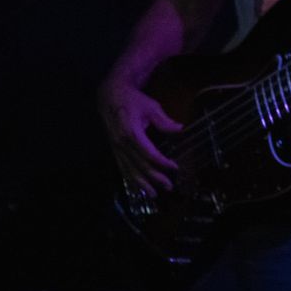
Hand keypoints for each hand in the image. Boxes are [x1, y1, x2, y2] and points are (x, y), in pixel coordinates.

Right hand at [97, 77, 181, 195]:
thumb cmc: (132, 101)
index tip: (174, 167)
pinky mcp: (114, 150)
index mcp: (131, 133)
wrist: (110, 96)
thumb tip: (179, 128)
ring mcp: (116, 148)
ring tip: (154, 194)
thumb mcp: (151, 107)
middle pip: (140, 165)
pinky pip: (122, 168)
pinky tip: (138, 188)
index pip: (149, 154)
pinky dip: (131, 179)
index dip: (162, 163)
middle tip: (169, 186)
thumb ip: (164, 120)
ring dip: (142, 184)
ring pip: (129, 170)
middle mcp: (121, 143)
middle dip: (155, 177)